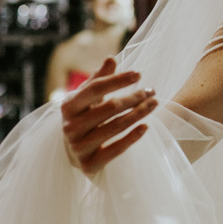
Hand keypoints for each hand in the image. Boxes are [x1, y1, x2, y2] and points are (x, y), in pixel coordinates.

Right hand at [61, 58, 157, 175]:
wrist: (73, 155)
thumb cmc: (84, 119)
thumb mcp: (88, 99)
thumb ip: (98, 79)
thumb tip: (111, 58)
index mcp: (68, 106)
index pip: (96, 88)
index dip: (118, 80)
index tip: (139, 74)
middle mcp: (70, 127)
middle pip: (110, 107)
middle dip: (134, 97)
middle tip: (151, 91)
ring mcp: (78, 147)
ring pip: (115, 126)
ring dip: (139, 114)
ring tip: (154, 104)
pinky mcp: (89, 165)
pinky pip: (115, 149)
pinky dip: (133, 137)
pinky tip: (146, 126)